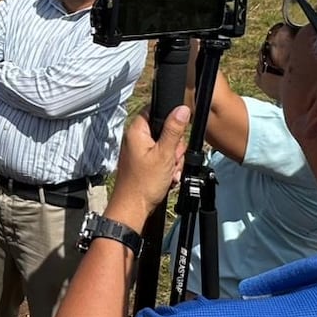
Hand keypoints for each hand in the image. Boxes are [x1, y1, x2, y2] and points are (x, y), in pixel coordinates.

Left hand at [106, 105, 190, 230]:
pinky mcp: (145, 162)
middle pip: (166, 130)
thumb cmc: (144, 183)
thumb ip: (174, 130)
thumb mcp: (165, 154)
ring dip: (173, 160)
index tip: (175, 134)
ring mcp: (141, 151)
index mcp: (137, 130)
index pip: (155, 110)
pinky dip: (168, 167)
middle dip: (174, 147)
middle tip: (171, 159)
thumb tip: (182, 109)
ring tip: (168, 171)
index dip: (170, 120)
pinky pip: (163, 158)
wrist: (134, 208)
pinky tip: (167, 177)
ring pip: (167, 146)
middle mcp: (137, 138)